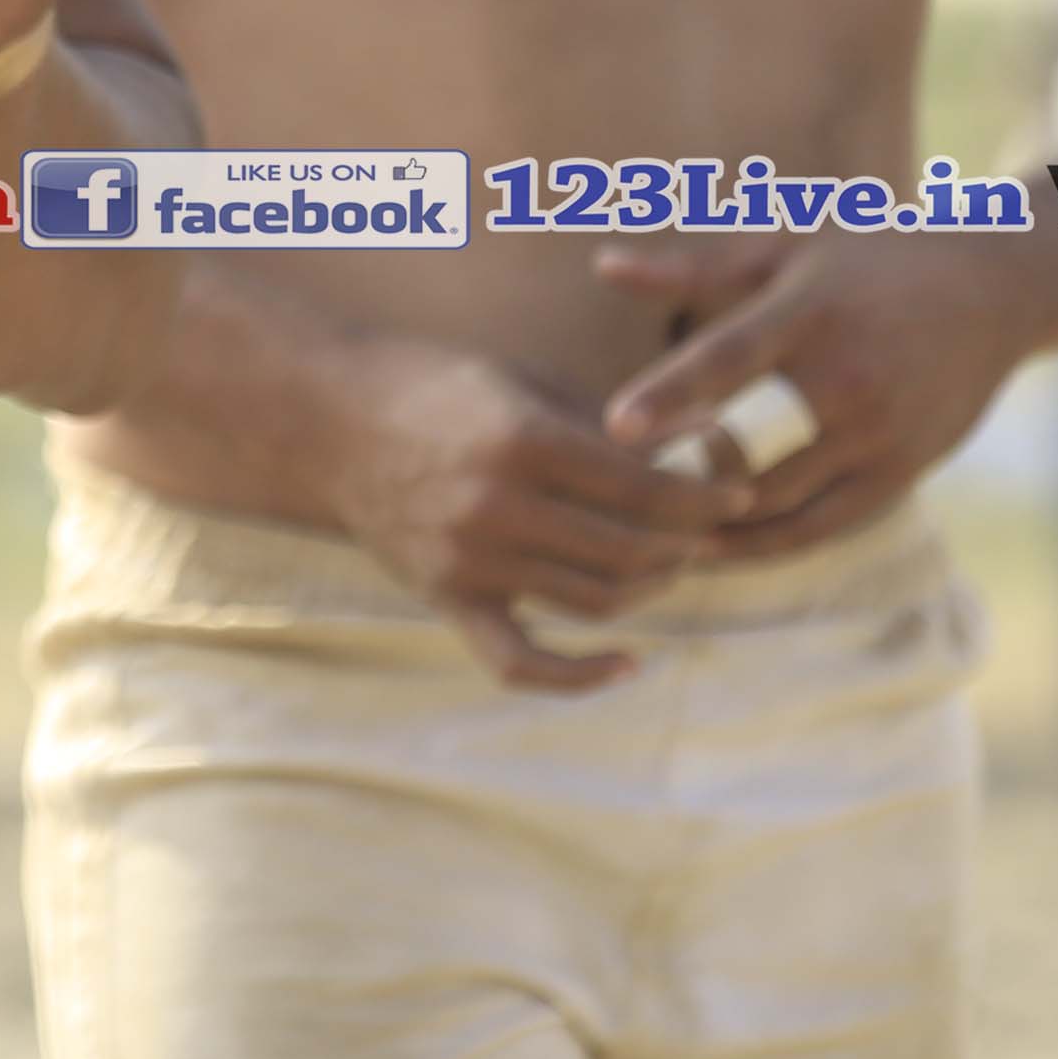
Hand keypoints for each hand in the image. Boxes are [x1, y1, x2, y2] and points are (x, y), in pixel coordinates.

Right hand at [310, 331, 745, 691]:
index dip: (703, 497)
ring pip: (595, 601)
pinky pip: (520, 663)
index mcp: (521, 440)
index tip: (735, 496)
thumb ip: (606, 422)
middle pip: (629, 550)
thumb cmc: (433, 386)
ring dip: (649, 590)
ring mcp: (468, 560)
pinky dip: (580, 676)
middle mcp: (496, 506)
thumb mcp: (522, 382)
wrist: (322, 420)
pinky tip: (629, 662)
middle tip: (703, 531)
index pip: (644, 487)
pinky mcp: (445, 598)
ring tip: (665, 566)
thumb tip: (706, 441)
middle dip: (685, 545)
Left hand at [594, 229, 1057, 560]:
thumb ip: (692, 268)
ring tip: (645, 540)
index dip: (672, 393)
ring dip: (713, 529)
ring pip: (781, 505)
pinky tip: (713, 548)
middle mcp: (849, 381)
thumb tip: (601, 266)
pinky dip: (765, 545)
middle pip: (752, 453)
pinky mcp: (904, 473)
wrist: (995, 291)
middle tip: (604, 505)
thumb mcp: (787, 247)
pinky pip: (823, 527)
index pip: (731, 357)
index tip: (615, 427)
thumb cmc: (870, 259)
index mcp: (810, 313)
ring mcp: (881, 435)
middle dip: (678, 486)